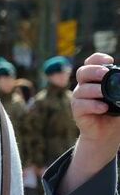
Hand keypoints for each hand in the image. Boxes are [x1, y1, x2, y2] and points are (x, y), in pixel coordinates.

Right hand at [58, 53, 119, 194]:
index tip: (109, 60)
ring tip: (104, 93)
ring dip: (93, 90)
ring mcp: (80, 99)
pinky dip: (92, 105)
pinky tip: (103, 108)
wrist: (109, 135)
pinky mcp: (77, 112)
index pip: (91, 63)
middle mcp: (86, 87)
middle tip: (105, 73)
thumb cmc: (118, 115)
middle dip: (93, 71)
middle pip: (82, 72)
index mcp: (96, 79)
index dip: (97, 59)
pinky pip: (81, 105)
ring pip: (81, 89)